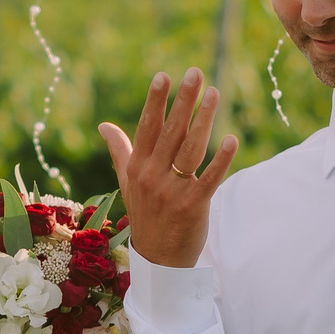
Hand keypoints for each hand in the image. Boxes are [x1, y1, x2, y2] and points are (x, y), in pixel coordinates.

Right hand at [97, 68, 237, 269]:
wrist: (159, 260)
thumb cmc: (146, 215)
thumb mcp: (127, 182)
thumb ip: (120, 151)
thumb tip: (103, 125)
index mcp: (137, 168)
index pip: (147, 128)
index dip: (155, 102)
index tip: (164, 76)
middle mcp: (152, 177)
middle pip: (171, 132)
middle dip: (183, 101)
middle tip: (195, 73)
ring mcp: (172, 192)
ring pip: (190, 149)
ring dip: (203, 119)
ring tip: (214, 93)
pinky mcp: (193, 205)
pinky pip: (209, 178)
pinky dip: (221, 159)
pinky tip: (231, 139)